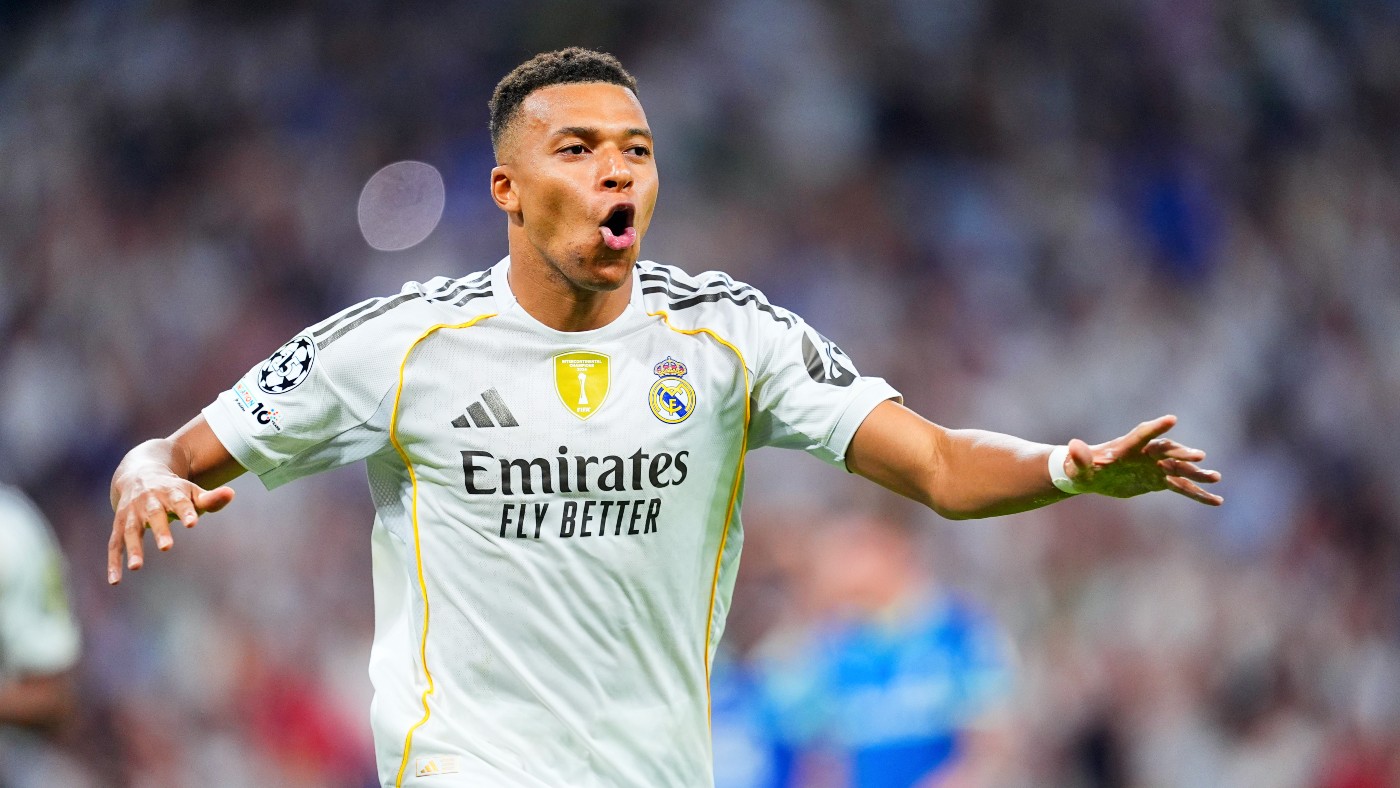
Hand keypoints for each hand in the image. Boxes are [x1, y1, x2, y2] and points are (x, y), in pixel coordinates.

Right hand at [108, 468, 233, 584]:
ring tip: (136, 567)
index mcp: (170, 492)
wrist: (140, 474)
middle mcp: (148, 501)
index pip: (179, 501)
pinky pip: (114, 544)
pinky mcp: (119, 525)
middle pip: (154, 515)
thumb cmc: (174, 489)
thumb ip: (211, 498)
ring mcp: (132, 513)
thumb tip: (231, 494)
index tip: (193, 523)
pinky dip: (113, 561)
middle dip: (160, 530)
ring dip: (133, 548)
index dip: (186, 511)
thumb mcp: (191, 491)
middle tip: (167, 547)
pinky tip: (115, 580)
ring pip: (131, 530)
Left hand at [1065, 415, 1222, 504]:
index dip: (1156, 428)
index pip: (1142, 435)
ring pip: (1179, 469)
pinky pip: (1182, 487)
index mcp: (1126, 447)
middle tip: (1199, 457)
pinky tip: (1216, 500)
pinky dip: (1198, 493)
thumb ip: (1079, 458)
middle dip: (1182, 453)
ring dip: (1197, 474)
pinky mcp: (1159, 481)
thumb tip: (1073, 446)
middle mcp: (1145, 454)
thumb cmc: (1081, 470)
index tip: (1171, 419)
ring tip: (1216, 478)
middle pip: (1167, 451)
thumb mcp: (1077, 467)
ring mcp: (1155, 467)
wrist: (1091, 477)